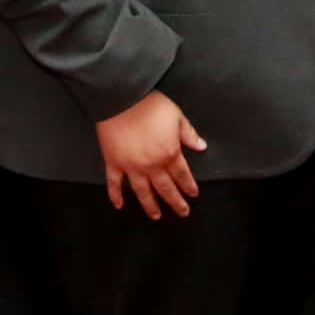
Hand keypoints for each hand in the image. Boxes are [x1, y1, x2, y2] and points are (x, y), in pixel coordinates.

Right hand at [96, 89, 204, 216]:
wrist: (121, 99)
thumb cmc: (150, 105)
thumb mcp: (177, 116)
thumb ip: (189, 134)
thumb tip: (201, 146)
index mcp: (169, 154)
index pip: (182, 175)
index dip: (189, 186)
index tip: (193, 195)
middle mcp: (152, 165)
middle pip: (166, 189)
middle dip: (176, 202)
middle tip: (182, 212)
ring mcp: (131, 166)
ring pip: (142, 192)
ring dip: (150, 206)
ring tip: (156, 216)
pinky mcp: (114, 162)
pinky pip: (114, 183)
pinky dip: (116, 195)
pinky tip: (119, 205)